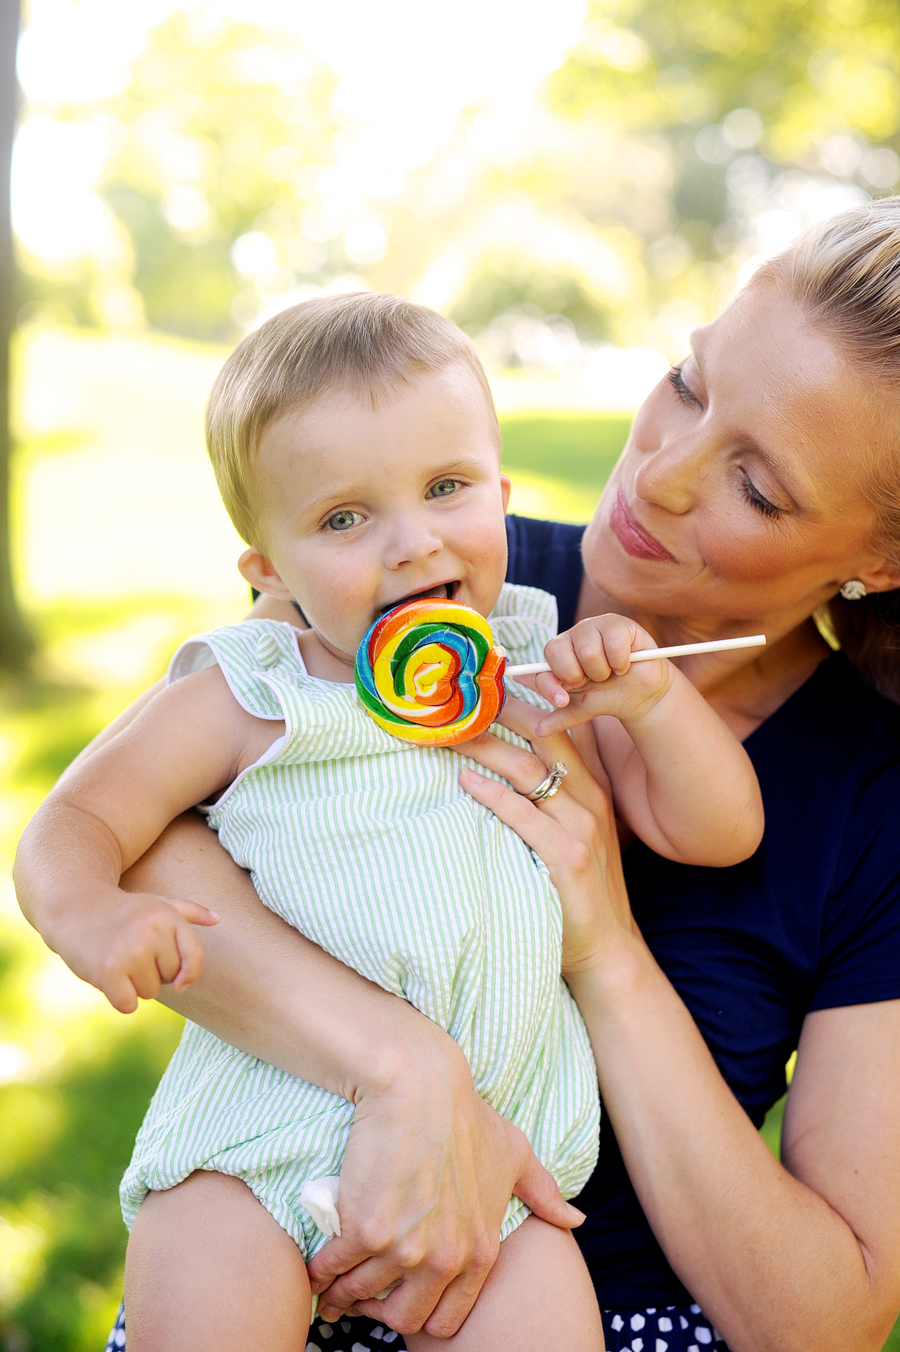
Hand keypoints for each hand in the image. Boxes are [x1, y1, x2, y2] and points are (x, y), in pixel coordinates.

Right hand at [52, 886, 219, 1012]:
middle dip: (153, 974)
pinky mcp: (109, 971)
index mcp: (168, 916)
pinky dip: (120, 999)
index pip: (194, 958)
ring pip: (150, 992)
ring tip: (119, 961)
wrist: (75, 908)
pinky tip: (108, 977)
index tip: (180, 981)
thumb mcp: (157, 903)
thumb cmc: (123, 910)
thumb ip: (189, 912)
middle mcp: (152, 932)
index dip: (188, 974)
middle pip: (170, 979)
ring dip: (135, 986)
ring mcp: (130, 951)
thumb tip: (218, 919)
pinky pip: (129, 1005)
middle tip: (132, 954)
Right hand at [306, 1043, 584, 1336]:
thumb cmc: (465, 1114)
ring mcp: (405, 1248)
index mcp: (481, 1250)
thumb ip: (543, 1192)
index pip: (446, 1318)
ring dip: (342, 1294)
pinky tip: (316, 1266)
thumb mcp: (513, 1152)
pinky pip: (332, 1271)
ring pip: (362, 1297)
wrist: (420, 1084)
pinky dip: (320, 1272)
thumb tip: (576, 1220)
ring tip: (331, 1284)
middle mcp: (446, 1258)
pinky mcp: (366, 1231)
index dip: (420, 1310)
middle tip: (359, 1293)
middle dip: (379, 1310)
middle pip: (403, 1317)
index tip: (399, 1292)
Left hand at [456, 699, 633, 974]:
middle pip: (540, 736)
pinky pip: (523, 815)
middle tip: (455, 697)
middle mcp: (589, 798)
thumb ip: (551, 797)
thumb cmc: (579, 889)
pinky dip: (492, 794)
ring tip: (447, 732)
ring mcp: (581, 827)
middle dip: (497, 711)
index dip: (521, 700)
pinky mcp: (568, 857)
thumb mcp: (575, 832)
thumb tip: (504, 762)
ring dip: (482, 745)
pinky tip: (466, 780)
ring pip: (527, 769)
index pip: (555, 728)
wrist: (608, 948)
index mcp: (590, 786)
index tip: (483, 682)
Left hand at [533, 613, 674, 733]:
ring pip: (587, 651)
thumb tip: (538, 731)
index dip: (549, 686)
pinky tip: (624, 664)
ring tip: (611, 672)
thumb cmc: (607, 696)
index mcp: (559, 654)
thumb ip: (558, 717)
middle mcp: (573, 636)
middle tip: (592, 681)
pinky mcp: (617, 624)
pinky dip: (620, 662)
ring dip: (602, 671)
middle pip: (559, 652)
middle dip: (578, 676)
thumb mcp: (580, 709)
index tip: (563, 701)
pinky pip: (613, 643)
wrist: (640, 695)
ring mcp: (594, 626)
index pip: (542, 666)